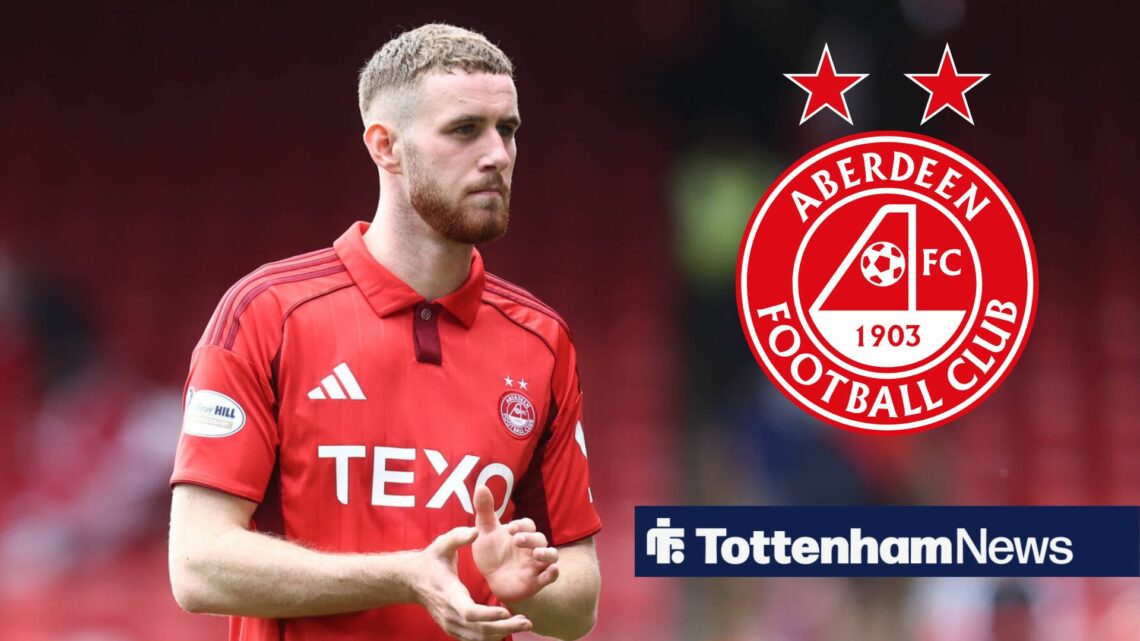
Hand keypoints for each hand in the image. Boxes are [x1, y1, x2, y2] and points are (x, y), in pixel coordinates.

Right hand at [414, 525, 533, 640]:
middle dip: (504, 627)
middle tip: (526, 621)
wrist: (412, 580)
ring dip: (501, 633)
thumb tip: (475, 531)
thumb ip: (458, 536)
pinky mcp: (453, 629)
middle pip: (478, 630)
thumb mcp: (442, 544)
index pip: (469, 612)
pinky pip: (473, 639)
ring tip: (523, 624)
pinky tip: (508, 629)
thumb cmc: (431, 561)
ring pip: (478, 638)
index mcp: (449, 594)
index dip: (488, 615)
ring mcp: (450, 625)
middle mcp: (450, 614)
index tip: (506, 611)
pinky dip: (491, 637)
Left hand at [471, 485, 559, 603]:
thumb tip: (481, 485)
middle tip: (517, 540)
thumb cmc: (491, 553)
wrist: (490, 580)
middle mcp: (532, 547)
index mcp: (522, 533)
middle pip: (540, 539)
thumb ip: (485, 509)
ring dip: (547, 554)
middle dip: (530, 538)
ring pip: (551, 555)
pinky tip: (552, 570)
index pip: (528, 525)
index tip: (508, 529)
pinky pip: (550, 576)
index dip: (521, 525)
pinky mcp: (536, 581)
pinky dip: (553, 573)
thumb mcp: (485, 531)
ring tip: (537, 554)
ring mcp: (536, 564)